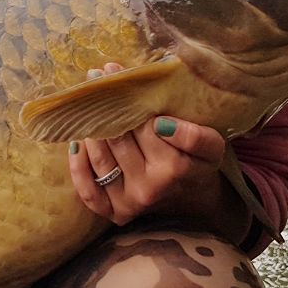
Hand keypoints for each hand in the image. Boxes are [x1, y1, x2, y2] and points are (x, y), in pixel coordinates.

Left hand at [68, 63, 226, 226]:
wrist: (195, 200)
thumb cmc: (198, 163)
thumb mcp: (211, 145)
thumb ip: (194, 133)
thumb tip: (159, 122)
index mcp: (174, 168)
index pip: (143, 127)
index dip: (130, 99)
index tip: (119, 74)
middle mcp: (149, 189)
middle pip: (119, 140)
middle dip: (106, 107)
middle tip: (96, 78)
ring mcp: (129, 203)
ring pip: (100, 160)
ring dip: (90, 130)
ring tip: (87, 105)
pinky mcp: (115, 213)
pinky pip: (88, 190)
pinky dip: (78, 166)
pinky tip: (77, 143)